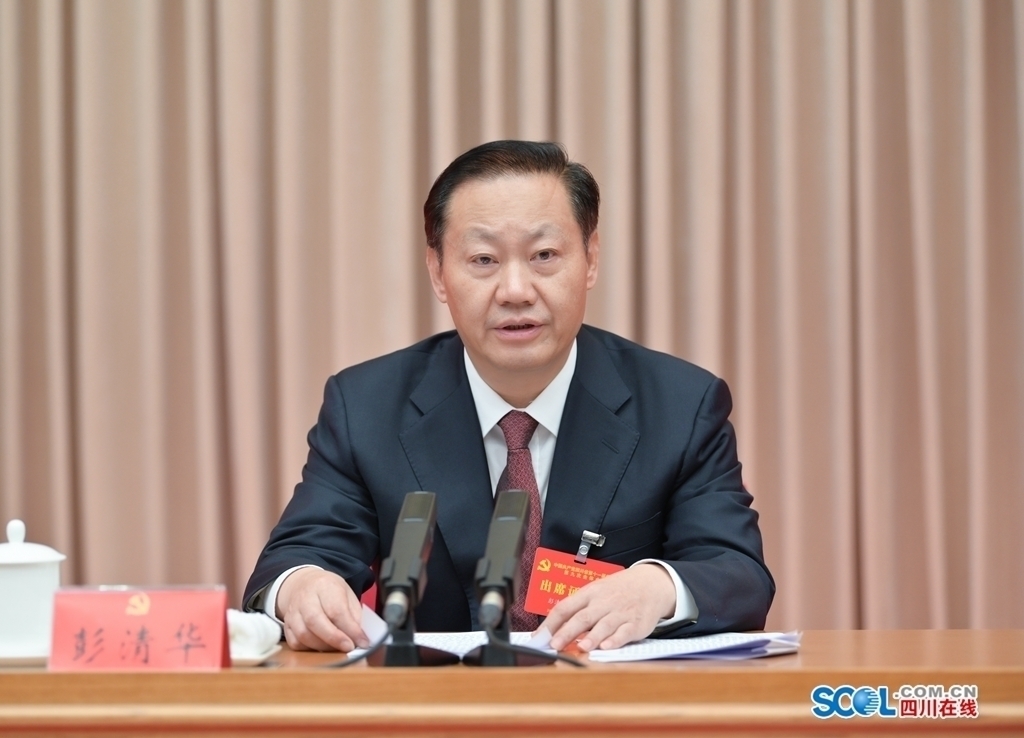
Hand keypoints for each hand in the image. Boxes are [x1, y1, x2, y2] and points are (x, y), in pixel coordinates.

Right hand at [276, 568, 369, 651]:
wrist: (303, 583)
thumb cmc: (330, 591)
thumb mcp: (347, 595)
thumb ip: (354, 616)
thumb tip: (360, 639)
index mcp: (325, 586)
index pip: (336, 609)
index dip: (350, 629)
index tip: (362, 642)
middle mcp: (305, 597)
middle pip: (315, 621)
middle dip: (334, 639)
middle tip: (349, 648)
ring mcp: (293, 611)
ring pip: (303, 634)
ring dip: (323, 646)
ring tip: (337, 649)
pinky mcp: (286, 624)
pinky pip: (295, 642)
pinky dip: (310, 649)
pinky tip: (322, 647)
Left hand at [542, 564, 675, 651]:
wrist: (651, 583)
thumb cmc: (618, 591)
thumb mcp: (597, 592)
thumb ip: (579, 609)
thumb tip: (555, 630)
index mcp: (589, 593)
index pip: (565, 607)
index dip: (551, 623)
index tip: (539, 637)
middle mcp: (603, 602)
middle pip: (582, 617)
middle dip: (567, 632)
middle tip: (554, 645)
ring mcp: (620, 613)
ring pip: (604, 625)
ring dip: (592, 637)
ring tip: (582, 647)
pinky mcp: (636, 623)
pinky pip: (625, 632)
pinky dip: (616, 640)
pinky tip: (607, 646)